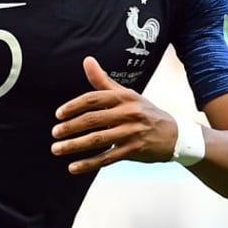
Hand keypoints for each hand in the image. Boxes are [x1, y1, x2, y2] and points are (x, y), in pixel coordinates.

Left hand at [52, 56, 177, 173]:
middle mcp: (128, 113)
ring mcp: (131, 132)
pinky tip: (73, 167)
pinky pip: (107, 158)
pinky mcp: (133, 150)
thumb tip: (87, 60)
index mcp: (123, 97)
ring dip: (74, 145)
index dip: (73, 106)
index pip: (93, 99)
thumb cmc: (144, 111)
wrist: (173, 134)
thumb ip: (103, 81)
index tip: (58, 114)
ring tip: (57, 149)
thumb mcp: (126, 94)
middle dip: (70, 127)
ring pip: (97, 139)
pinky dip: (89, 164)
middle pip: (93, 119)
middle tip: (55, 133)